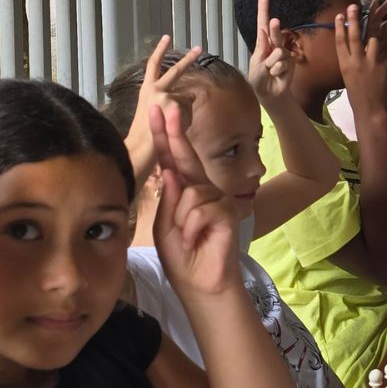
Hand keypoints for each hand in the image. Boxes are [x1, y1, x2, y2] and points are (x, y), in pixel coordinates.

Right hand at [124, 35, 200, 179]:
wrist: (141, 146)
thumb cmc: (147, 133)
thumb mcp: (156, 112)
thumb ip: (171, 101)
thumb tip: (191, 95)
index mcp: (145, 89)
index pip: (153, 65)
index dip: (160, 51)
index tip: (167, 38)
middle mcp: (153, 88)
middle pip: (175, 70)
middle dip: (189, 58)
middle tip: (199, 47)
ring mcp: (163, 94)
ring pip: (186, 98)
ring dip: (185, 112)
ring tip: (171, 125)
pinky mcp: (172, 101)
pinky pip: (189, 108)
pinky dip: (187, 118)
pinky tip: (176, 126)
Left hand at [149, 103, 236, 296]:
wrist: (200, 283)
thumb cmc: (182, 255)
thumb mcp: (164, 225)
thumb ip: (169, 199)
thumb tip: (172, 173)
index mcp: (183, 191)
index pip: (172, 159)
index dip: (166, 135)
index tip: (159, 110)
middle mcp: (202, 190)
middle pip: (186, 157)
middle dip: (175, 132)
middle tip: (166, 105)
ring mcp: (217, 200)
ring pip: (189, 192)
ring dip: (181, 218)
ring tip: (187, 236)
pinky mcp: (227, 213)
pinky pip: (200, 209)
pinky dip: (192, 227)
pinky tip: (196, 239)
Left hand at [246, 0, 294, 104]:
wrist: (268, 94)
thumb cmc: (258, 78)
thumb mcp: (255, 62)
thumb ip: (261, 46)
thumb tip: (263, 29)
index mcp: (263, 44)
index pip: (262, 26)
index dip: (263, 11)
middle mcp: (274, 46)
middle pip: (275, 33)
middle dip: (275, 28)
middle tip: (274, 22)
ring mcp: (283, 55)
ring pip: (278, 53)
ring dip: (271, 64)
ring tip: (270, 72)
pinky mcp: (291, 63)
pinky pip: (282, 63)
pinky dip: (277, 70)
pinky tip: (276, 75)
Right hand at [338, 0, 386, 106]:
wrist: (371, 111)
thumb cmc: (359, 97)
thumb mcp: (350, 78)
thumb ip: (352, 62)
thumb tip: (353, 52)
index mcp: (344, 65)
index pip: (340, 42)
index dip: (339, 28)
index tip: (339, 16)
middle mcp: (355, 61)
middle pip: (353, 35)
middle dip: (353, 19)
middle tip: (353, 6)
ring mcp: (370, 62)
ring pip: (370, 37)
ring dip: (372, 23)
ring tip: (373, 9)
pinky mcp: (383, 64)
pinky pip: (385, 47)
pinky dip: (386, 36)